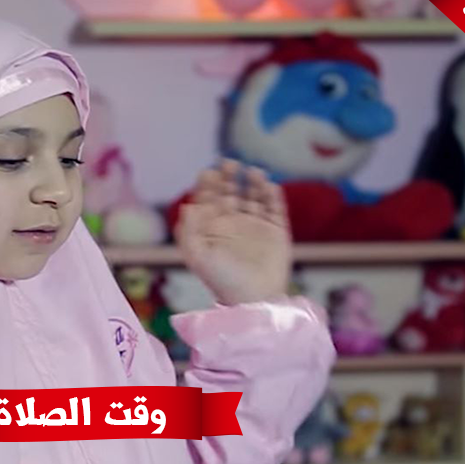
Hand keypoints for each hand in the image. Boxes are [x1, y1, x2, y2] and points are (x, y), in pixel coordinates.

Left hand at [175, 159, 291, 305]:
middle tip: (230, 163)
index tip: (209, 172)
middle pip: (231, 191)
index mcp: (212, 227)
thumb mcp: (198, 256)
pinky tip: (269, 186)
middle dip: (229, 176)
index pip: (209, 197)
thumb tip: (187, 205)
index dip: (208, 183)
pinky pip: (276, 208)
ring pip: (254, 195)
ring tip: (253, 172)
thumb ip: (189, 231)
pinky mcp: (277, 232)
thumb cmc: (221, 280)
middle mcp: (234, 223)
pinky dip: (273, 195)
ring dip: (253, 182)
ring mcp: (256, 226)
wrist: (254, 300)